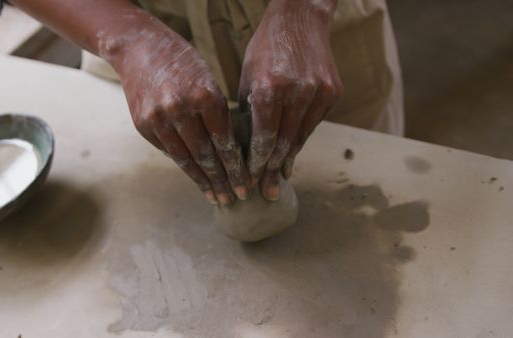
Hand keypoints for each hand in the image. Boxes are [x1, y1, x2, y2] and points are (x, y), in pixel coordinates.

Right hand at [105, 16, 248, 205]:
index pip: (224, 141)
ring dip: (203, 181)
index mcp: (204, 95)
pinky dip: (185, 166)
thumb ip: (217, 113)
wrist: (138, 48)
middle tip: (235, 198)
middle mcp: (180, 109)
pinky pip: (169, 152)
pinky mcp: (143, 126)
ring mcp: (158, 119)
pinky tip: (197, 178)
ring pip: (185, 159)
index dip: (235, 167)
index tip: (246, 185)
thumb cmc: (183, 63)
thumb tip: (229, 152)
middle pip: (205, 155)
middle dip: (222, 180)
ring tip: (217, 197)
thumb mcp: (208, 80)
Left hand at [239, 0, 341, 199]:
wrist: (300, 19)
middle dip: (272, 170)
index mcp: (270, 89)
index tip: (250, 181)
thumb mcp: (247, 78)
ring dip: (288, 159)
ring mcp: (319, 93)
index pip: (263, 139)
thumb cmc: (265, 48)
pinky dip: (300, 139)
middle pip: (283, 144)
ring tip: (280, 179)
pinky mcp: (333, 93)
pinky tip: (292, 154)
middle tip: (267, 192)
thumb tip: (246, 149)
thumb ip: (249, 112)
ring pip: (300, 137)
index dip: (257, 164)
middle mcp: (298, 93)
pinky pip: (313, 124)